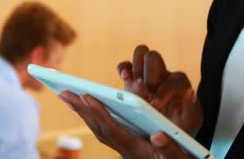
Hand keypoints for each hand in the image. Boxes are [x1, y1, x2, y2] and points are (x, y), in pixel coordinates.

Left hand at [59, 91, 194, 158]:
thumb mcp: (179, 158)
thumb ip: (170, 148)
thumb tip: (158, 135)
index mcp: (137, 150)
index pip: (113, 131)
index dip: (99, 114)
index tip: (87, 97)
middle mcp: (126, 151)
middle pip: (99, 129)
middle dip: (82, 110)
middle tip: (64, 92)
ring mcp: (124, 149)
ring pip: (98, 129)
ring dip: (82, 112)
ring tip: (67, 95)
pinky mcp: (125, 144)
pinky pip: (103, 128)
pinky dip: (92, 115)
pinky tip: (84, 105)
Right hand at [116, 45, 202, 136]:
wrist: (165, 132)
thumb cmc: (180, 126)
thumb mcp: (191, 121)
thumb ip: (192, 109)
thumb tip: (190, 92)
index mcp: (179, 83)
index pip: (171, 80)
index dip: (162, 92)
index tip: (154, 107)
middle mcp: (163, 75)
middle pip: (153, 57)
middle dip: (147, 73)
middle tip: (144, 90)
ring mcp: (146, 75)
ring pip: (140, 53)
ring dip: (135, 67)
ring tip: (132, 82)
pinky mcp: (132, 80)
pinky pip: (126, 65)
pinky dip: (123, 69)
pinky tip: (124, 79)